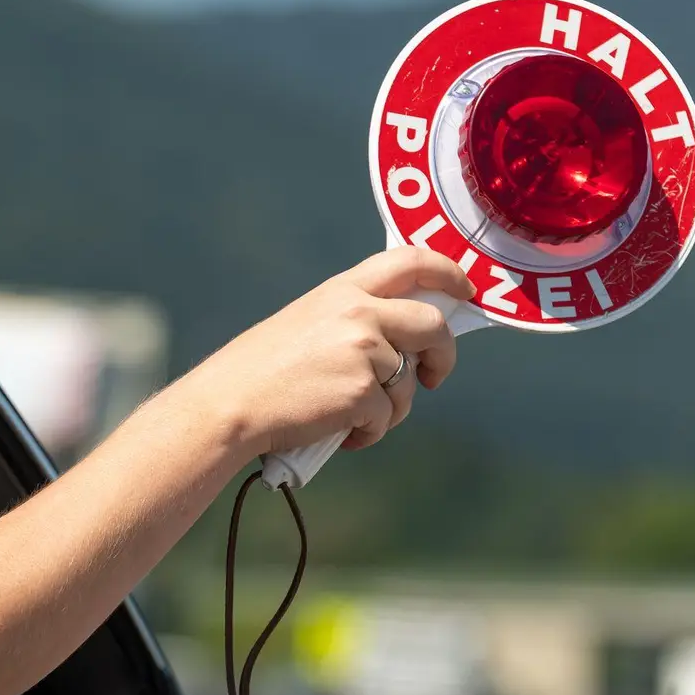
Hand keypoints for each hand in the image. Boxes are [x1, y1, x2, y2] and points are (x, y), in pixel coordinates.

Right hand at [176, 246, 473, 455]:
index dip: (448, 273)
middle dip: (443, 355)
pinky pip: (387, 417)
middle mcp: (358, 312)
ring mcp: (364, 351)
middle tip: (433, 376)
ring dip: (389, 408)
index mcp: (342, 289)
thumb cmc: (260, 372)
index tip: (465, 291)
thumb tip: (399, 342)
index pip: (411, 262)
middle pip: (432, 325)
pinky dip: (368, 433)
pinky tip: (339, 433)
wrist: (230, 404)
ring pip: (408, 383)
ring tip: (349, 417)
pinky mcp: (363, 391)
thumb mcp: (307, 322)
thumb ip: (353, 319)